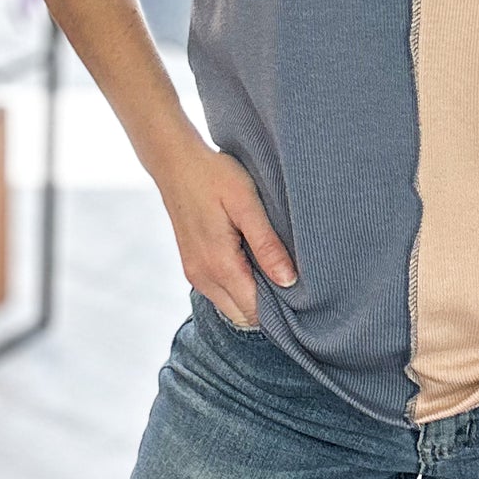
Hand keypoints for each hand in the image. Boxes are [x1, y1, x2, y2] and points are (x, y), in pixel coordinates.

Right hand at [157, 140, 296, 327]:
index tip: (302, 294)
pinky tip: (252, 261)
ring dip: (252, 295)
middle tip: (291, 279)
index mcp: (219, 265)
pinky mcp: (192, 266)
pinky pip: (220, 292)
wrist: (175, 163)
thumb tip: (289, 281)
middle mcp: (203, 277)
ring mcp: (194, 274)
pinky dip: (238, 286)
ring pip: (230, 306)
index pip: (255, 312)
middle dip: (268, 306)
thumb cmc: (214, 177)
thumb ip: (266, 245)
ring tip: (272, 266)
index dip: (280, 309)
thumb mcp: (247, 204)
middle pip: (243, 316)